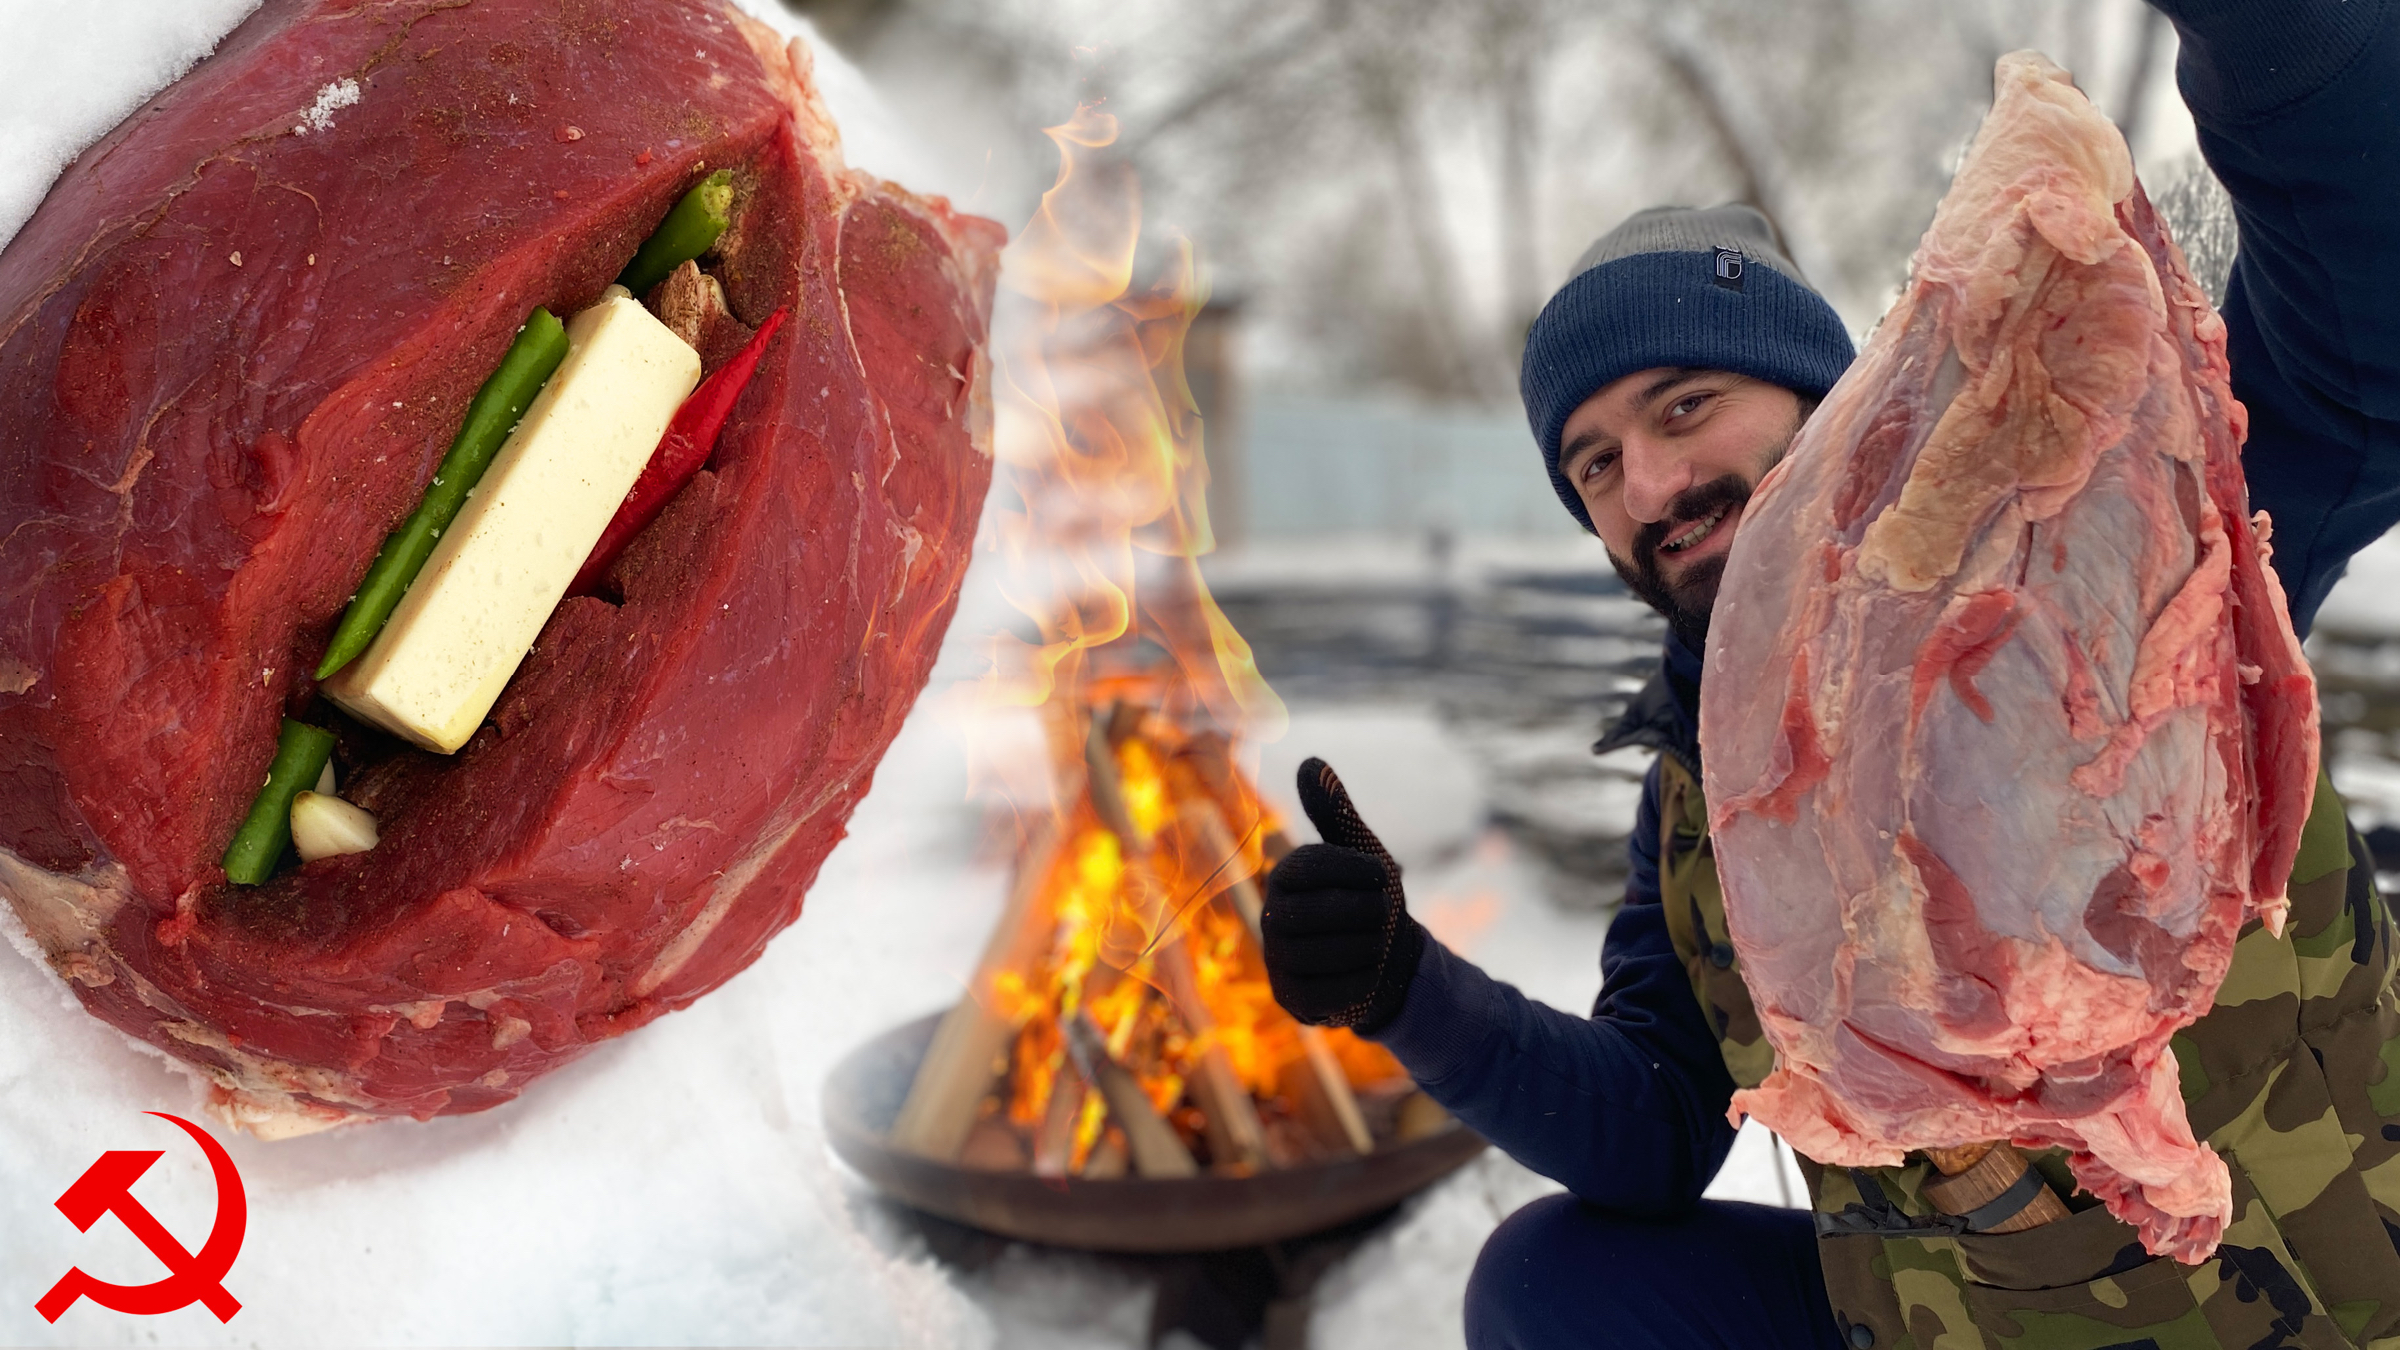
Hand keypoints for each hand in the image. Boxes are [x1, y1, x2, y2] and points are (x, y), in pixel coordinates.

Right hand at [1260, 757, 1426, 1031]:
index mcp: (1284, 876)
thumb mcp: (1362, 852)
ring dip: (1369, 948)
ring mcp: (1277, 960)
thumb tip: (1310, 761)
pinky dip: (1363, 981)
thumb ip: (1336, 812)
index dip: (1355, 870)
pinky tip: (1370, 972)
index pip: (1311, 866)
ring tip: (1378, 943)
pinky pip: (1331, 992)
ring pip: (1328, 954)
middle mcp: (1271, 917)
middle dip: (1367, 913)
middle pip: (1320, 913)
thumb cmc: (1371, 900)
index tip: (1382, 874)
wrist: (1388, 963)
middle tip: (1386, 913)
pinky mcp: (1290, 998)